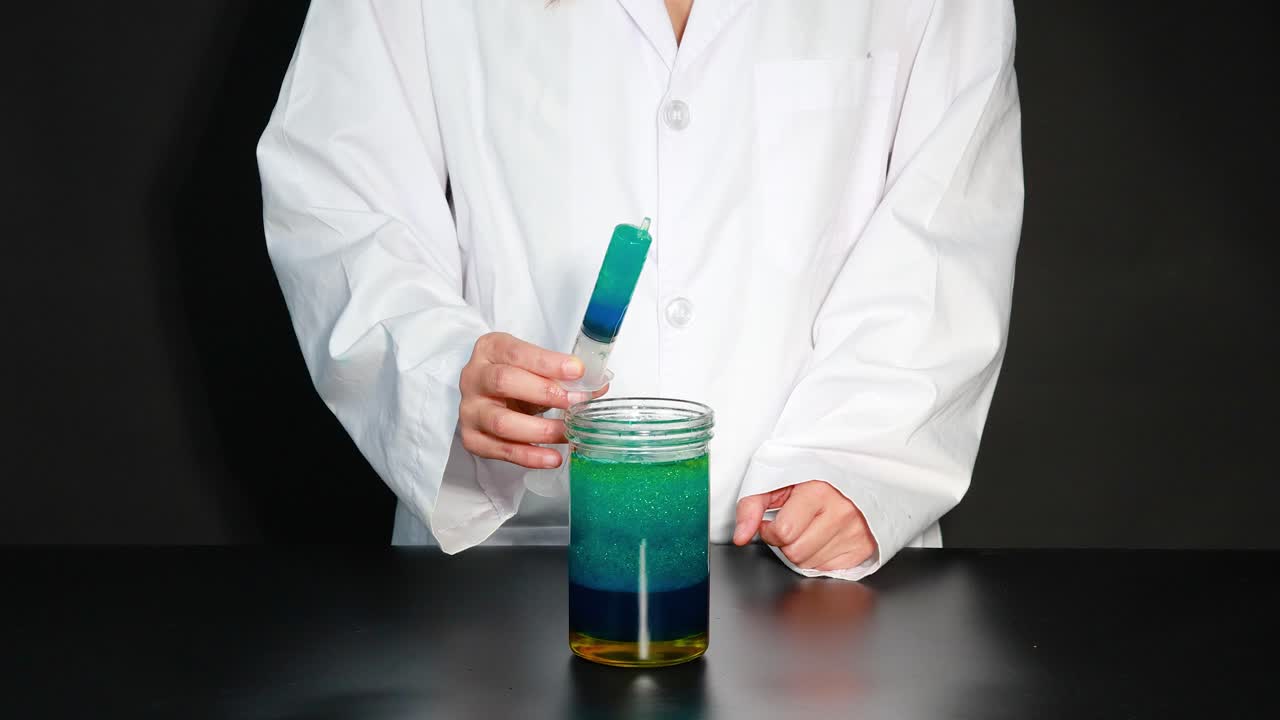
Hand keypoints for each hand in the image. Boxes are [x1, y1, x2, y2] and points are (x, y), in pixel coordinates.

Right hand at [458, 332, 606, 468]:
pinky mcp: (472, 438)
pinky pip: (500, 450)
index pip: (517, 352)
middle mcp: (474, 377)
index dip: (549, 363)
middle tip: (575, 403)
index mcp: (490, 349)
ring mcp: (470, 410)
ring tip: (569, 433)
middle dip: (545, 393)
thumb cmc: (515, 378)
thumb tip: (598, 387)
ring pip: (501, 422)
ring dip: (541, 430)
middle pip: (504, 382)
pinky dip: (529, 456)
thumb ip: (562, 374)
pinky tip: (552, 458)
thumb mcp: (534, 367)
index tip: (578, 371)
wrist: (487, 397)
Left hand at [733, 480, 876, 571]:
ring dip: (802, 551)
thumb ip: (752, 505)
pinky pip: (828, 570)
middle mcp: (841, 513)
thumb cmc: (813, 478)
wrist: (853, 475)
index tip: (773, 520)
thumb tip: (740, 536)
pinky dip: (820, 558)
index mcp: (818, 492)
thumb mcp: (777, 481)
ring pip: (810, 564)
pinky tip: (823, 538)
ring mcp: (855, 532)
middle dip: (786, 542)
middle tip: (793, 523)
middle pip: (795, 552)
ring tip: (809, 528)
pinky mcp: (863, 549)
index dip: (770, 530)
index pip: (782, 532)